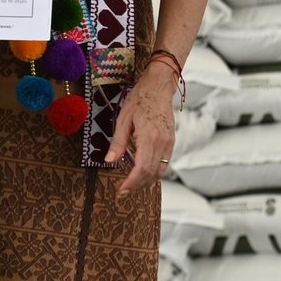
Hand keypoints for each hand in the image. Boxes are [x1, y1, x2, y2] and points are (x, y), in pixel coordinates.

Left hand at [106, 65, 176, 197]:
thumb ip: (118, 142)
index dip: (132, 183)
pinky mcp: (171, 142)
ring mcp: (169, 143)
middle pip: (151, 174)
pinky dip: (153, 172)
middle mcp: (162, 142)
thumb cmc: (139, 99)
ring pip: (160, 171)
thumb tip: (109, 161)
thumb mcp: (123, 119)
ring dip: (146, 182)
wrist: (159, 87)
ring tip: (131, 185)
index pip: (142, 168)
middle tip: (123, 192)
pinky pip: (164, 163)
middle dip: (137, 186)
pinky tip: (142, 172)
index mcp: (149, 136)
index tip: (121, 191)